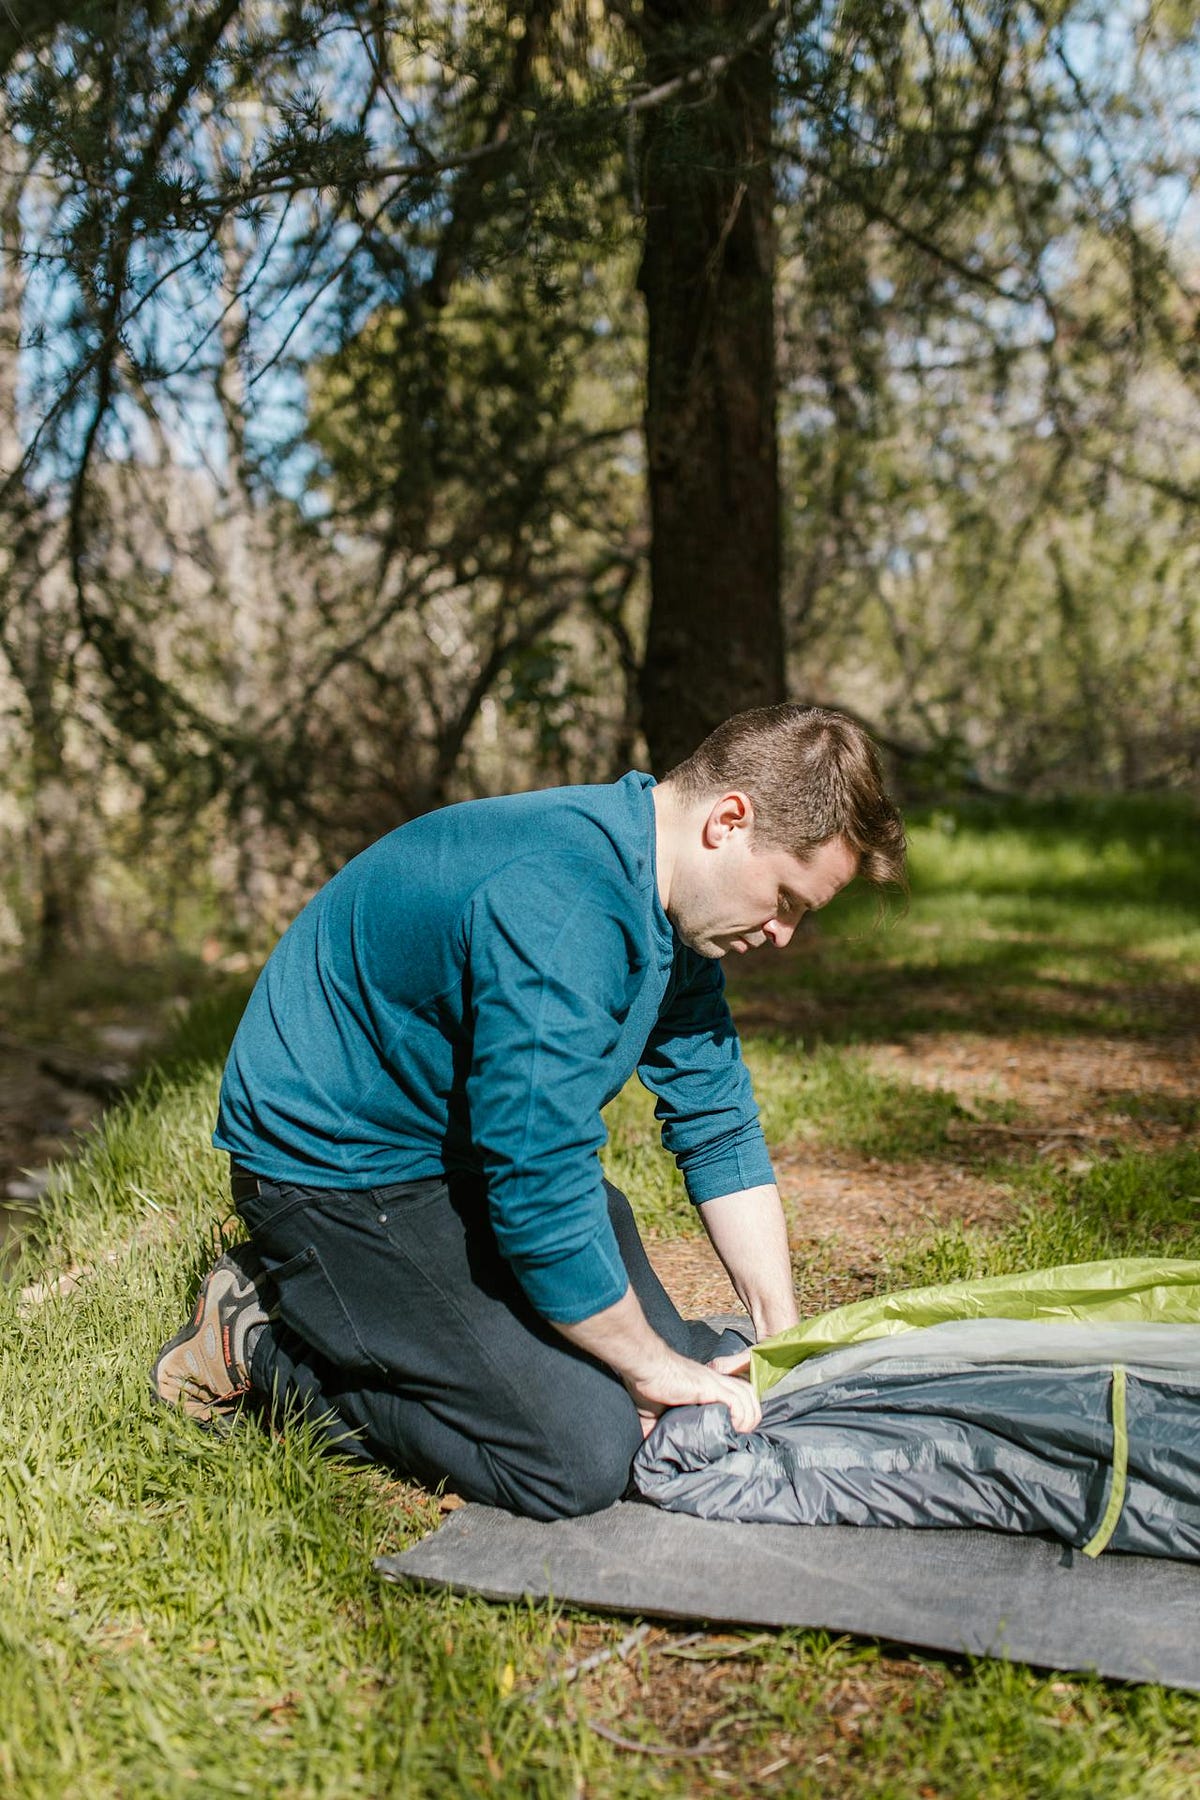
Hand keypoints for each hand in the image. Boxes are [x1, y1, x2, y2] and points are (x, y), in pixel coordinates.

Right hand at [622, 1348, 761, 1439]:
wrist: (645, 1367)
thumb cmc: (648, 1385)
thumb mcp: (654, 1410)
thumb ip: (655, 1426)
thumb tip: (647, 1444)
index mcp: (707, 1384)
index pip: (737, 1392)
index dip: (742, 1411)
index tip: (734, 1431)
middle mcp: (715, 1380)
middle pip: (750, 1393)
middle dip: (752, 1416)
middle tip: (741, 1434)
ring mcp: (715, 1382)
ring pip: (748, 1396)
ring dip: (749, 1418)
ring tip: (738, 1434)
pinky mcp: (710, 1386)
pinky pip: (737, 1401)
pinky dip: (740, 1416)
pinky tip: (730, 1428)